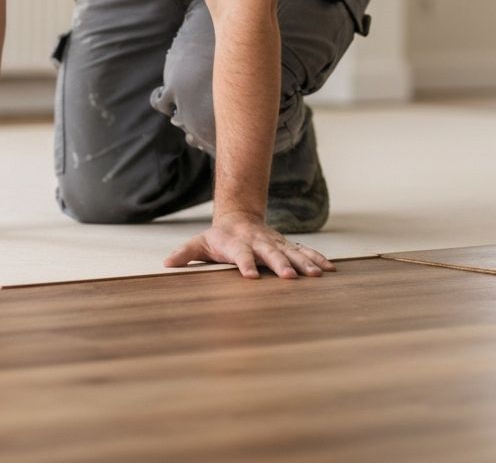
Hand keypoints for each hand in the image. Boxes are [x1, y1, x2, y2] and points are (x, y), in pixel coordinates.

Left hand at [163, 211, 336, 279]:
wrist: (239, 217)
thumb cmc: (218, 237)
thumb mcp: (200, 243)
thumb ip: (185, 253)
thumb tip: (166, 263)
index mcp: (237, 244)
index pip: (240, 255)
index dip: (245, 264)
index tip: (250, 276)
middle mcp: (259, 243)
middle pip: (270, 254)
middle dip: (280, 265)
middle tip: (289, 277)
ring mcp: (275, 244)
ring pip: (292, 252)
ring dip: (304, 263)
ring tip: (318, 275)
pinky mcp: (287, 246)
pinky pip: (304, 252)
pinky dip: (317, 259)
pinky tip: (330, 270)